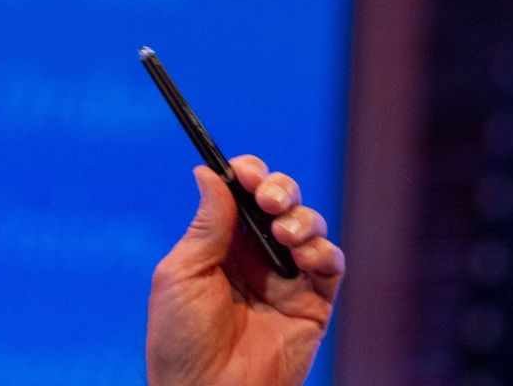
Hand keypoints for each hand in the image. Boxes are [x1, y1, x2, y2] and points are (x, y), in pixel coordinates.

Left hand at [146, 156, 345, 385]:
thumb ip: (205, 226)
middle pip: (280, 202)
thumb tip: (209, 172)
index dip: (248, 176)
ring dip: (303, 219)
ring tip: (285, 234)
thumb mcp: (182, 274)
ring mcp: (285, 280)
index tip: (246, 172)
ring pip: (309, 227)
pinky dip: (324, 251)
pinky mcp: (313, 305)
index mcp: (218, 245)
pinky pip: (331, 266)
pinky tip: (305, 257)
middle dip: (281, 189)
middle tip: (270, 199)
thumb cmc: (181, 340)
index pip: (240, 196)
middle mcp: (254, 257)